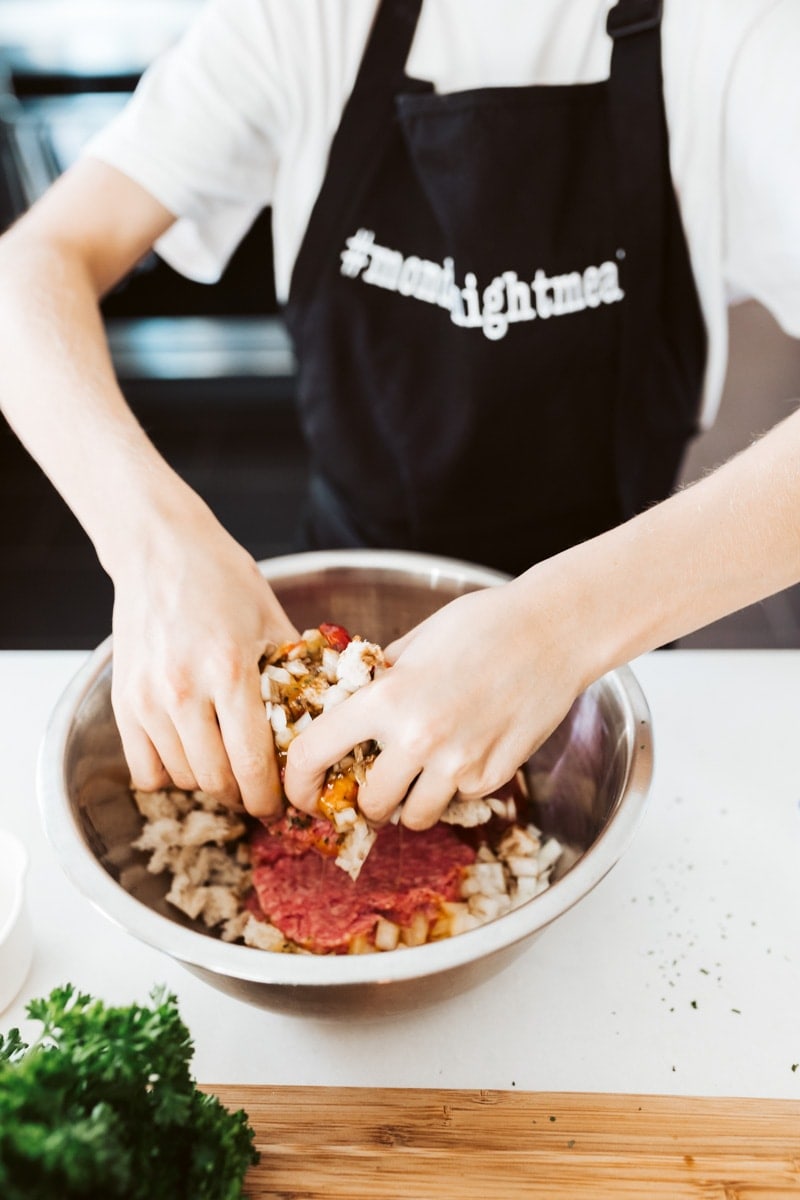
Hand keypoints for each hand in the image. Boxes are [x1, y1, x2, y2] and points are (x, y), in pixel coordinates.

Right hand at [109, 508, 297, 818]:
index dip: (270, 797)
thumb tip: (327, 715)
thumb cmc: (222, 578)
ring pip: (183, 778)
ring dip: (210, 783)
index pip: (252, 763)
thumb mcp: (272, 618)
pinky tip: (191, 755)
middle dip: (244, 795)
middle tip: (259, 789)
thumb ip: (297, 669)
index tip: (281, 805)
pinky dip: (170, 773)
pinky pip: (144, 769)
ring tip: (228, 767)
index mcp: (231, 671)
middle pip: (217, 781)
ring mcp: (147, 699)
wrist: (159, 548)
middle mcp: (184, 691)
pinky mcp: (123, 701)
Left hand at [283, 571, 590, 828]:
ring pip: (414, 817)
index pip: (313, 755)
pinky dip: (453, 787)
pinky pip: (458, 799)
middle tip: (372, 782)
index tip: (302, 791)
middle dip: (366, 799)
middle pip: (369, 804)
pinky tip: (464, 751)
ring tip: (418, 773)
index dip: (298, 782)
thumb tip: (348, 706)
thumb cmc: (483, 624)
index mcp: (386, 699)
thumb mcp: (413, 642)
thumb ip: (378, 681)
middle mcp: (418, 738)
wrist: (554, 630)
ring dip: (409, 803)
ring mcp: (459, 763)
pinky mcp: (494, 774)